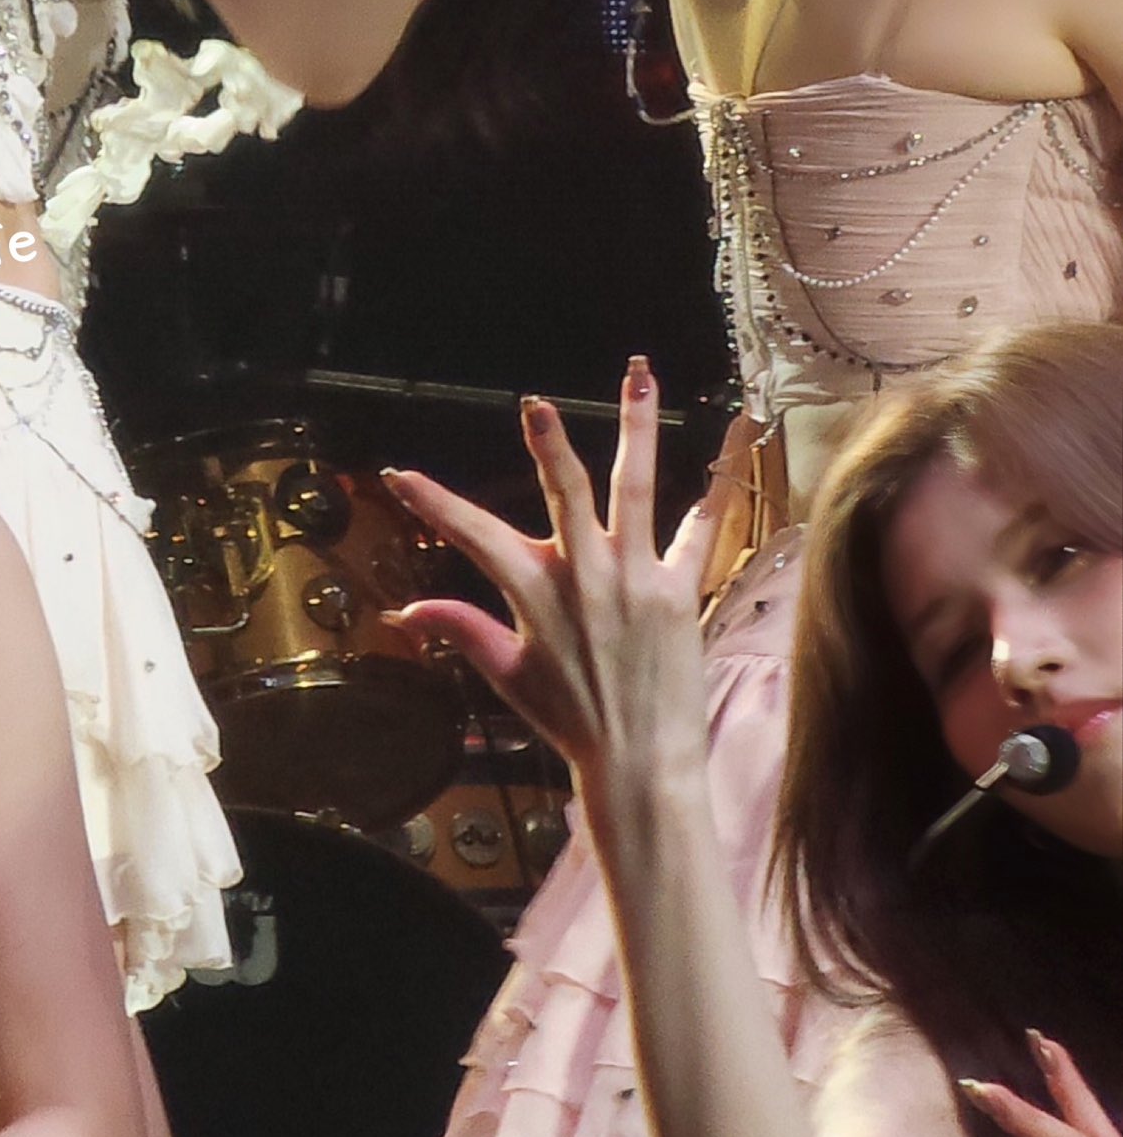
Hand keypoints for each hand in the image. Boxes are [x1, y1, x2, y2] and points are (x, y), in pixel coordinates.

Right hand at [385, 362, 742, 793]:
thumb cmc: (572, 719)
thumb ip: (463, 630)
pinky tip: (737, 438)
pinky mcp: (680, 590)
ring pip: (634, 487)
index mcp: (535, 592)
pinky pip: (704, 528)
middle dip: (549, 442)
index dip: (433, 504)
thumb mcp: (508, 672)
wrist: (638, 761)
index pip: (473, 534)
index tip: (399, 476)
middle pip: (565, 491)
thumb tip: (407, 614)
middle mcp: (585, 575)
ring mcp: (636, 578)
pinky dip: (721, 484)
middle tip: (537, 404)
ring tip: (640, 376)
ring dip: (637, 427)